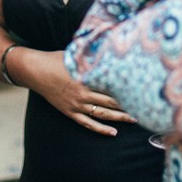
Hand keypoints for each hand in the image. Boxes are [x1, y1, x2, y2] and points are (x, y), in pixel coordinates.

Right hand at [12, 48, 134, 136]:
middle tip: (146, 106)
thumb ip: (92, 56)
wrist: (35, 71)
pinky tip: (113, 133)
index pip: (112, 85)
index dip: (128, 88)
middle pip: (112, 102)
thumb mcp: (76, 55)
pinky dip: (101, 129)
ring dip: (120, 118)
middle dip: (129, 105)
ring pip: (103, 114)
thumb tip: (107, 48)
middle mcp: (84, 93)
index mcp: (87, 78)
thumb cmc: (56, 59)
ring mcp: (77, 105)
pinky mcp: (70, 112)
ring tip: (135, 119)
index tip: (142, 89)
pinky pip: (88, 123)